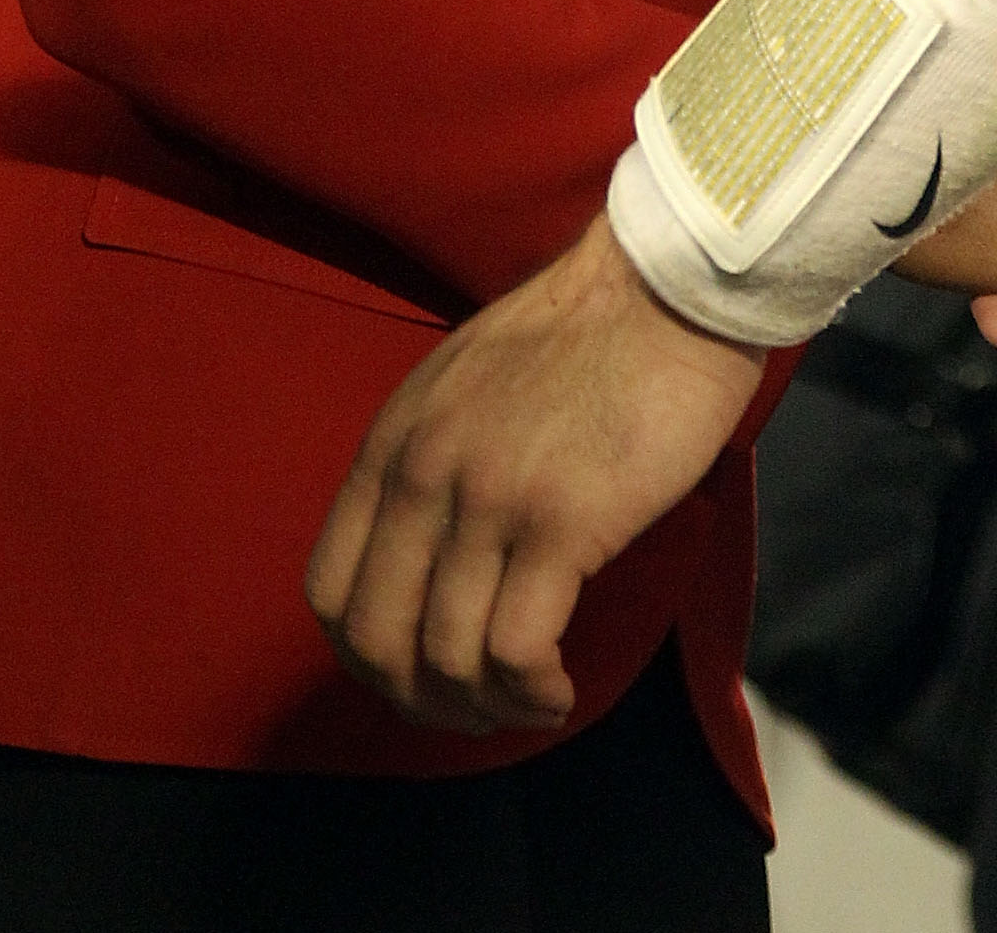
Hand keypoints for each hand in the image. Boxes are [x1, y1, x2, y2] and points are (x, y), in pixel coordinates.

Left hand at [304, 214, 762, 737]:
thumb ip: (433, 458)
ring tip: (529, 704)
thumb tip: (432, 558)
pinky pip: (518, 650)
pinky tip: (558, 690)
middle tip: (473, 710)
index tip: (414, 672)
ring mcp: (489, 500)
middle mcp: (424, 475)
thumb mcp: (467, 383)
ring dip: (484, 706)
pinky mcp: (561, 523)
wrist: (668, 286)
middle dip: (419, 699)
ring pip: (447, 658)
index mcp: (394, 442)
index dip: (365, 654)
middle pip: (376, 640)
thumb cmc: (586, 331)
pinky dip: (531, 692)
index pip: (328, 590)